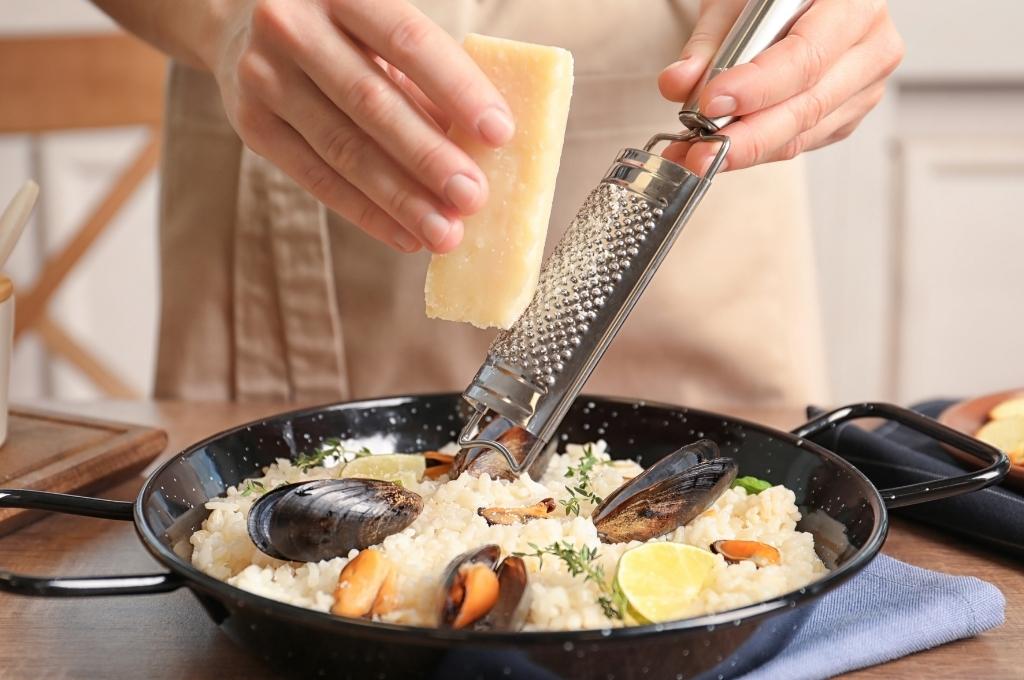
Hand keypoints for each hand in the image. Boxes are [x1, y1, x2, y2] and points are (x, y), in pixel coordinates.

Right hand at [204, 0, 514, 252]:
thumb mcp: (378, 28)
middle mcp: (293, 26)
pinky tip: (405, 235)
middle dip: (428, 156)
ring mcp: (263, 77)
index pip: (407, 41)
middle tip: (473, 197)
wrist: (238, 21)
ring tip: (445, 232)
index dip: (456, 89)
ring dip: (401, 198)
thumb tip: (483, 145)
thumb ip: (424, 75)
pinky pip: (316, 178)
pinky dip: (365, 212)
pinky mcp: (251, 125)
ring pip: (343, 149)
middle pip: (371, 101)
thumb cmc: (340, 29)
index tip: (500, 133)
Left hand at [658, 0, 903, 173]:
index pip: (806, 56)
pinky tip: (719, 152)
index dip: (758, 87)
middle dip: (746, 137)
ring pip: (802, 134)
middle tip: (698, 152)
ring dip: (744, 152)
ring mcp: (864, 87)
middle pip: (808, 106)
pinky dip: (757, 152)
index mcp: (853, 4)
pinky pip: (800, 143)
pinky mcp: (848, 116)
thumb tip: (677, 83)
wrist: (802, 3)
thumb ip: (708, 42)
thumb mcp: (735, 1)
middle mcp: (871, 47)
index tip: (711, 104)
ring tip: (694, 156)